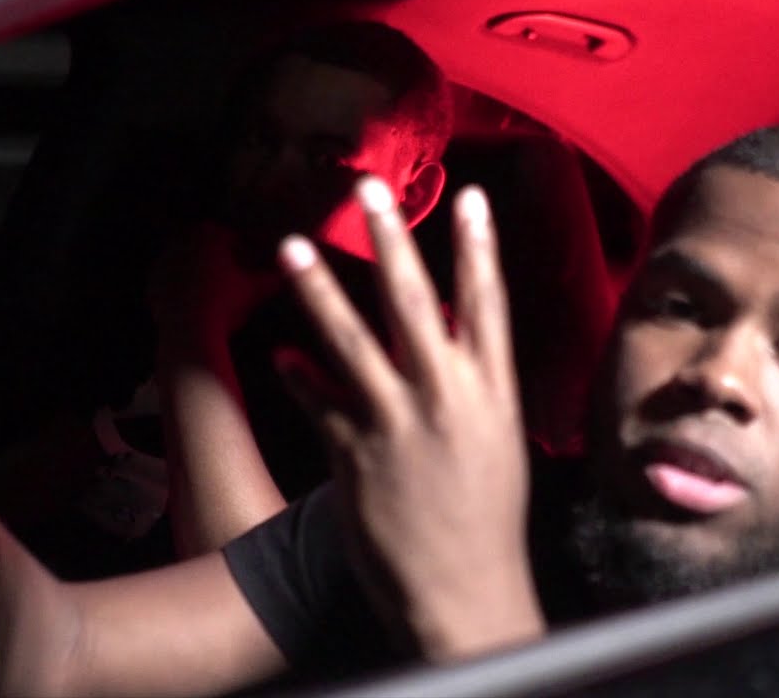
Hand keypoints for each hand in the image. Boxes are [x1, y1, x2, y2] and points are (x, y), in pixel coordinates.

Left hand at [148, 220, 281, 345]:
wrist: (189, 329)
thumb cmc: (225, 302)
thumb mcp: (257, 289)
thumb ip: (274, 278)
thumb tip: (291, 274)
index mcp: (207, 234)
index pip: (231, 237)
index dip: (246, 251)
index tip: (255, 265)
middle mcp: (181, 241)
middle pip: (209, 248)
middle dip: (223, 261)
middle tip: (239, 279)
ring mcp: (163, 261)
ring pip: (191, 264)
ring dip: (205, 275)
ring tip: (221, 294)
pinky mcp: (153, 284)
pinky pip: (176, 284)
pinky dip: (188, 291)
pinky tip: (202, 307)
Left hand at [275, 177, 543, 659]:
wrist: (464, 589)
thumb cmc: (488, 519)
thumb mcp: (498, 444)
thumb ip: (473, 389)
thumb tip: (449, 340)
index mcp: (491, 395)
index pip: (488, 306)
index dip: (480, 249)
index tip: (472, 198)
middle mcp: (446, 399)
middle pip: (414, 304)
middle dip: (392, 241)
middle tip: (369, 190)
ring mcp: (397, 424)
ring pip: (352, 341)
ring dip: (318, 289)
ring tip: (291, 245)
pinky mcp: (354, 455)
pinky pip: (319, 402)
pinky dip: (299, 378)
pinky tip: (281, 356)